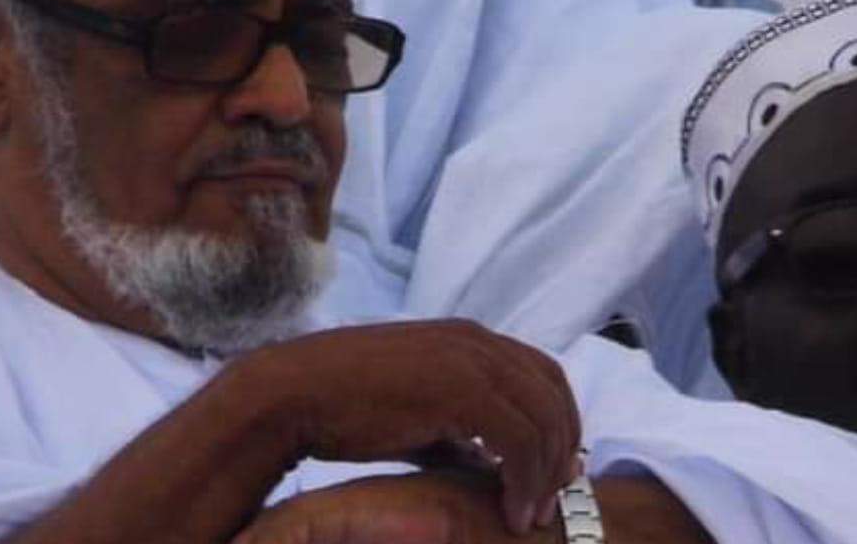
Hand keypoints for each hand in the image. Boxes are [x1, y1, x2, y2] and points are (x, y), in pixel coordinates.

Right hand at [230, 320, 580, 534]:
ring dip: (546, 473)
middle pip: (554, 394)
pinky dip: (526, 480)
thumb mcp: (416, 419)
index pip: (542, 375)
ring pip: (545, 418)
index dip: (558, 424)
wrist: (294, 394)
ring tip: (529, 516)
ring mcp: (470, 361)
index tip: (555, 473)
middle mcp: (476, 341)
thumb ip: (460, 437)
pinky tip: (511, 512)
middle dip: (563, 450)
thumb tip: (494, 471)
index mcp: (468, 339)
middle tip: (553, 501)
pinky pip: (520, 440)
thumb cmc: (344, 409)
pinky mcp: (460, 389)